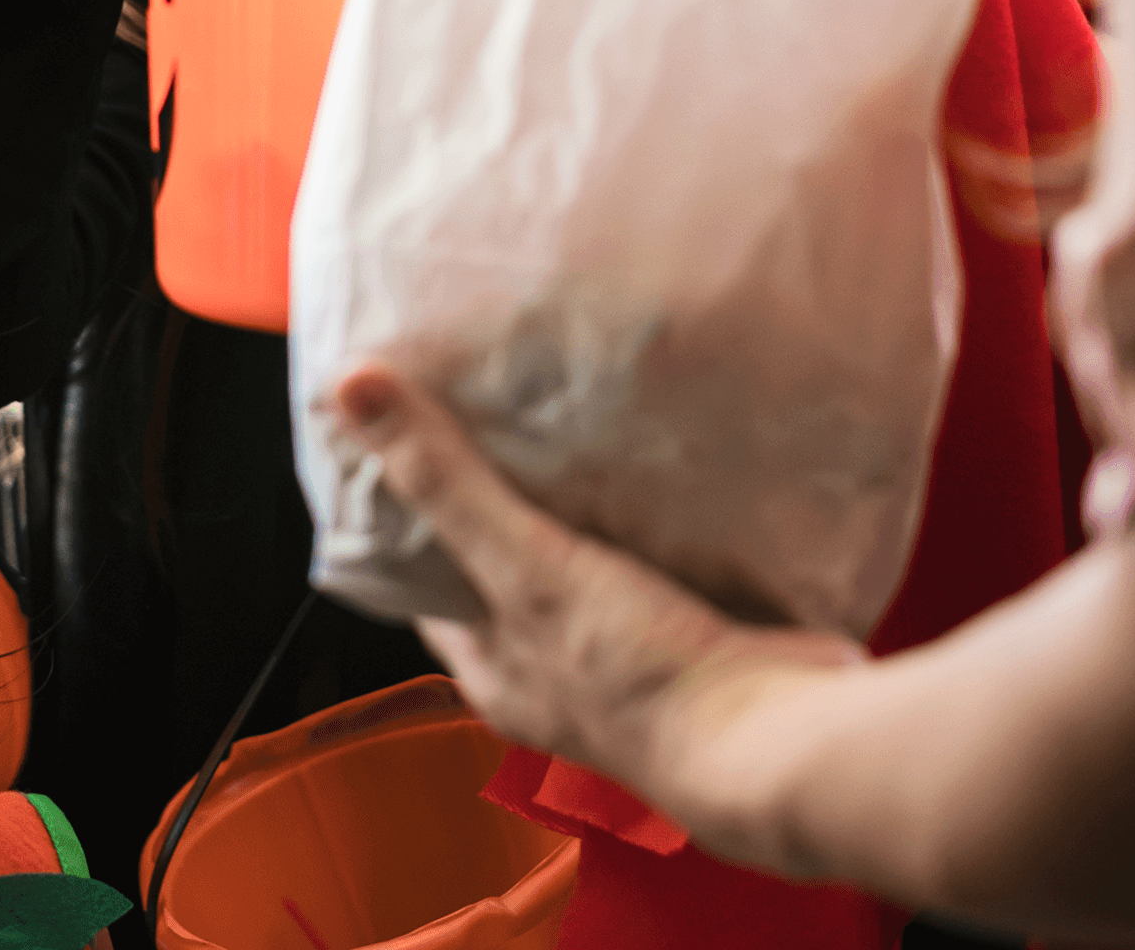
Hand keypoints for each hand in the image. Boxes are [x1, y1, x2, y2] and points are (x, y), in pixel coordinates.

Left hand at [335, 364, 859, 811]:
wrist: (780, 743)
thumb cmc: (641, 679)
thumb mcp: (525, 567)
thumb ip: (446, 482)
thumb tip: (353, 391)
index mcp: (496, 670)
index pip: (424, 581)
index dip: (407, 513)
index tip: (398, 437)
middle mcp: (554, 667)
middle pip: (506, 563)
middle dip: (498, 492)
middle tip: (485, 404)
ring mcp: (629, 652)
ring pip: (585, 557)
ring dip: (580, 498)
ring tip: (565, 411)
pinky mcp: (695, 629)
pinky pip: (659, 553)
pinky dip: (650, 508)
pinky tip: (652, 454)